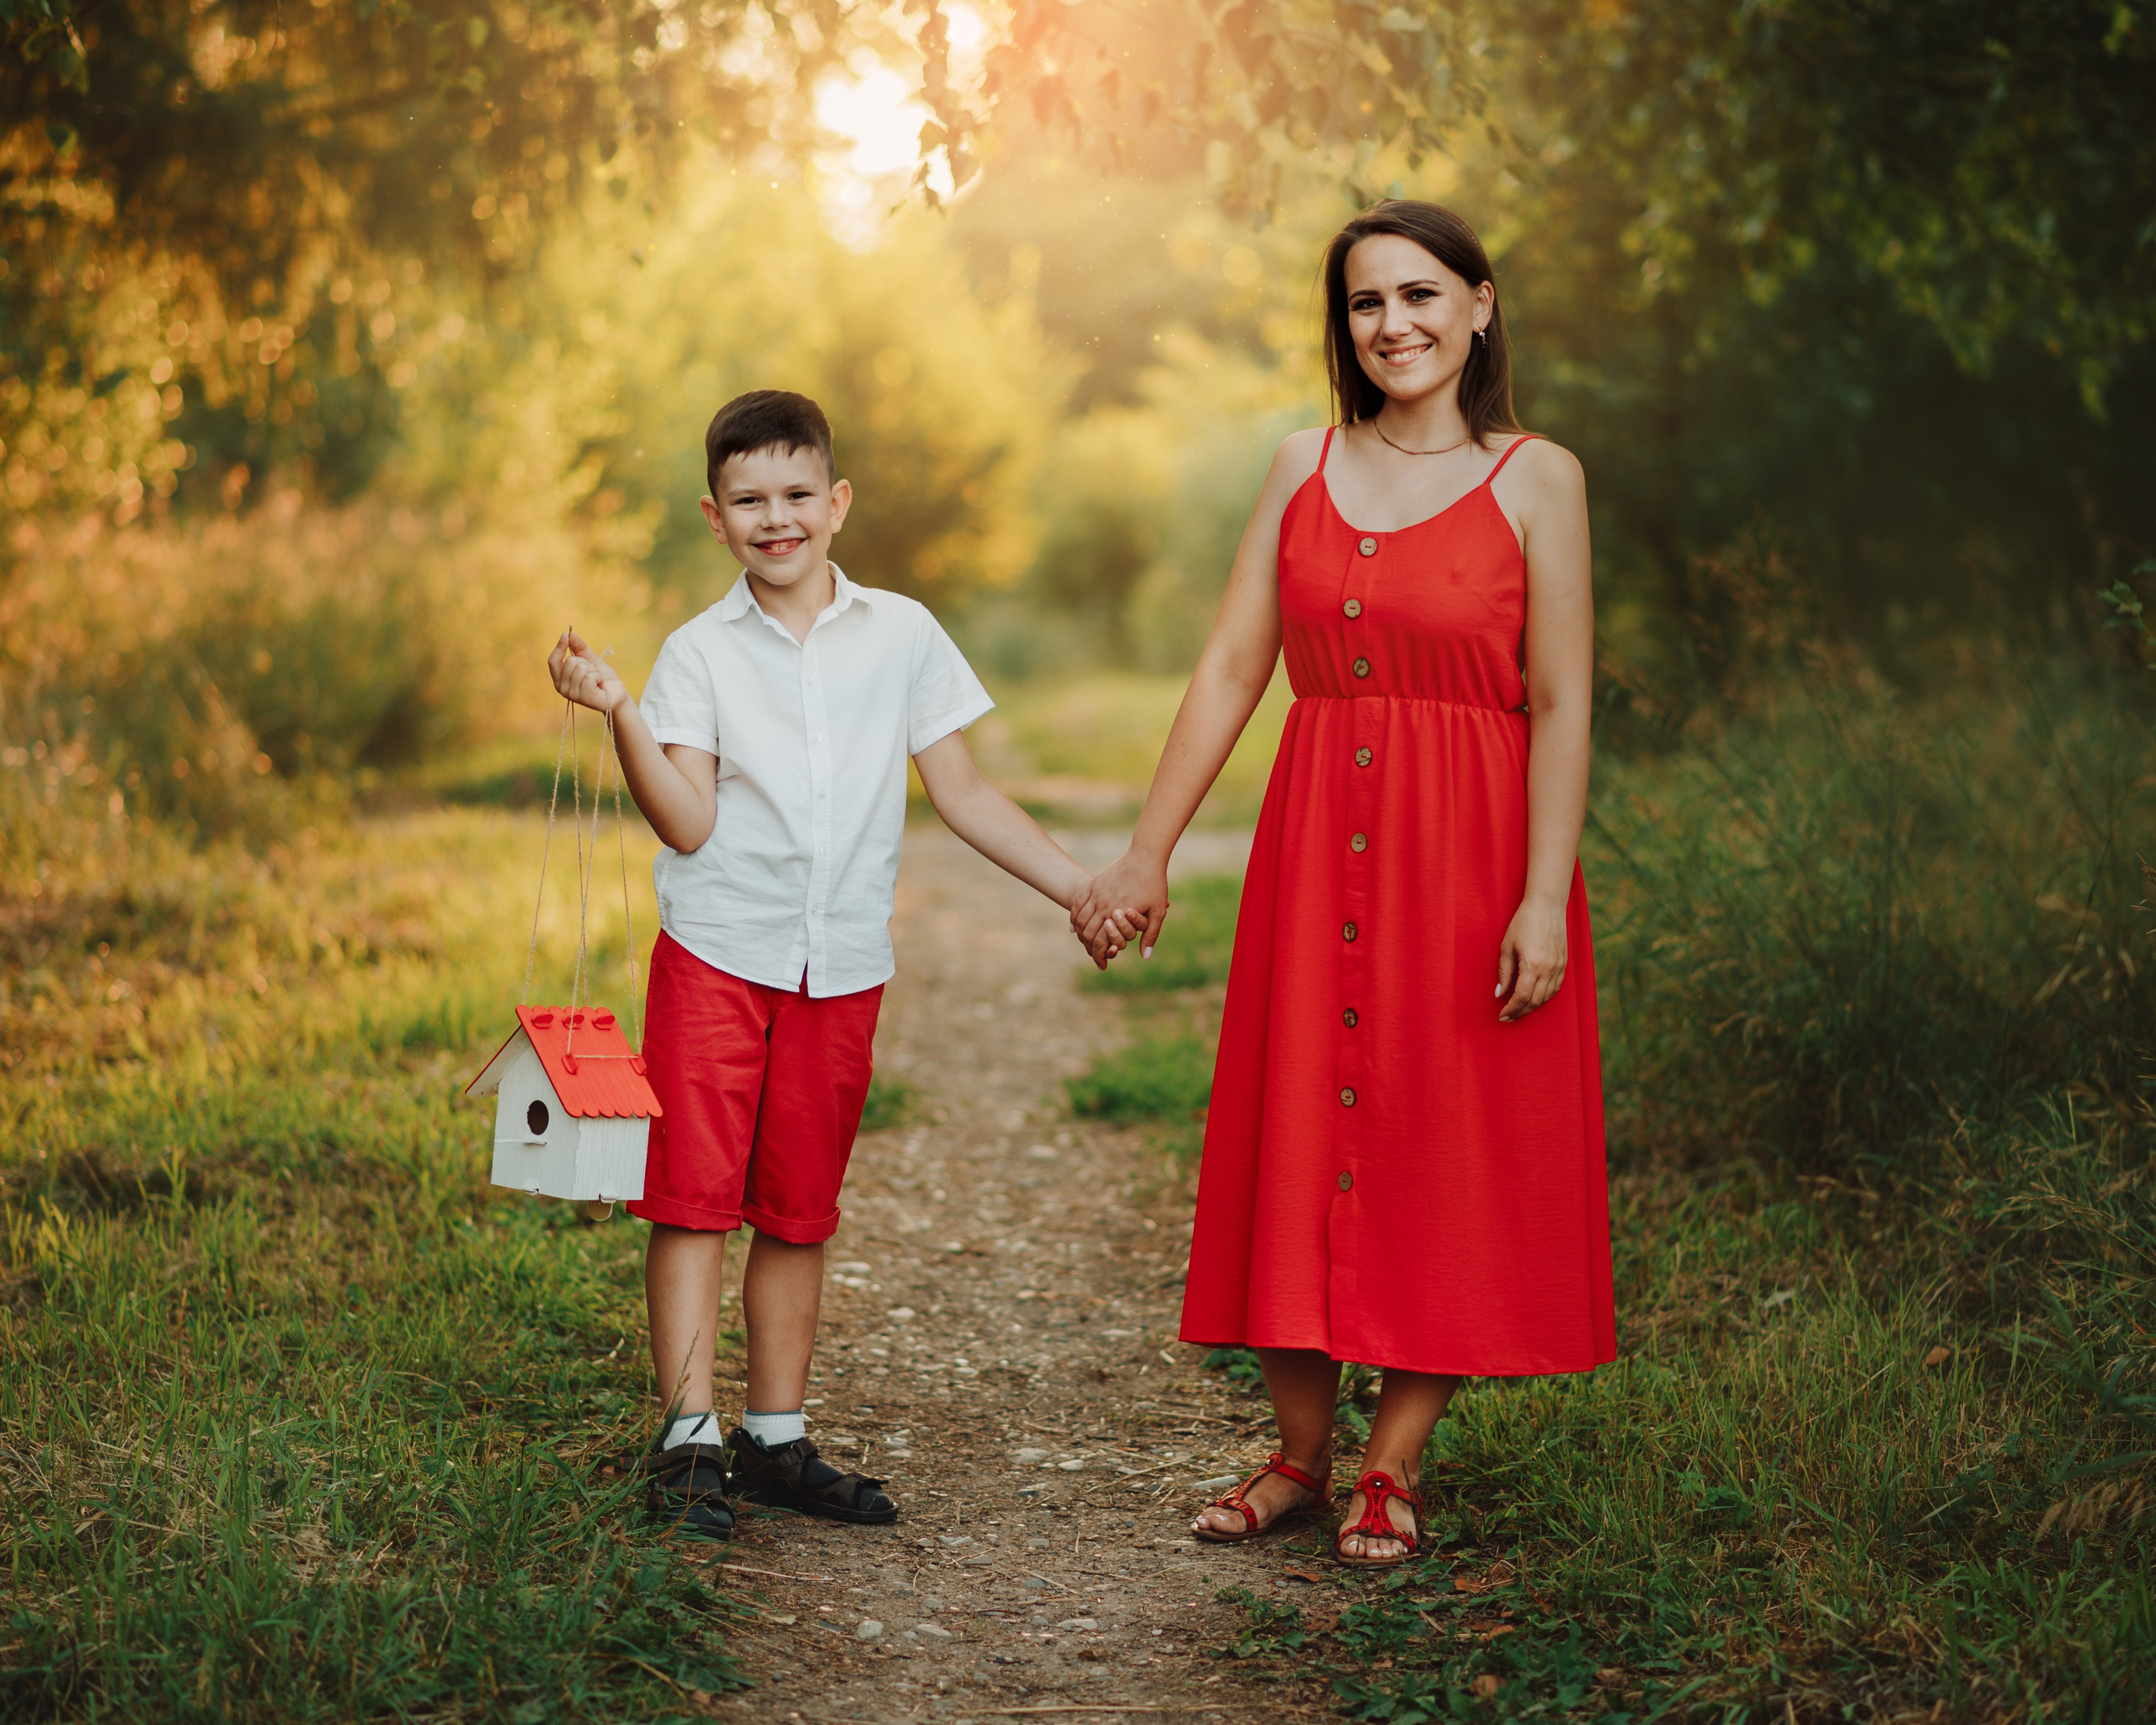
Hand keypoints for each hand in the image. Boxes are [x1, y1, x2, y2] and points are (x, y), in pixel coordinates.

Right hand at [549, 628, 626, 713]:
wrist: (617, 695)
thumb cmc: (602, 679)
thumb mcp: (590, 661)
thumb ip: (579, 649)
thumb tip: (570, 634)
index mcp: (560, 680)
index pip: (553, 661)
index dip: (558, 647)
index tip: (565, 634)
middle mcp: (562, 689)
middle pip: (570, 661)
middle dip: (586, 663)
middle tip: (593, 673)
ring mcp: (572, 695)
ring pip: (581, 668)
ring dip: (594, 671)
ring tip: (597, 680)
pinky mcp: (584, 698)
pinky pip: (589, 677)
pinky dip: (598, 677)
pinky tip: (600, 685)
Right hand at [1071, 849, 1170, 960]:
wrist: (1145, 856)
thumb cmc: (1154, 884)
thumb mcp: (1157, 911)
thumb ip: (1150, 935)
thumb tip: (1145, 956)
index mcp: (1117, 914)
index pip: (1100, 942)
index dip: (1099, 956)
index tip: (1102, 965)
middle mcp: (1103, 905)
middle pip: (1087, 933)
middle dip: (1089, 948)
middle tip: (1093, 956)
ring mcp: (1096, 893)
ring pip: (1079, 919)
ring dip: (1080, 934)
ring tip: (1085, 943)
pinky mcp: (1093, 884)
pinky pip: (1077, 903)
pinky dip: (1073, 917)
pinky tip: (1074, 926)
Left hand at [1496, 898, 1567, 1020]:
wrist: (1547, 906)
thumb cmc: (1523, 923)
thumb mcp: (1507, 946)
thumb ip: (1504, 972)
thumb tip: (1499, 994)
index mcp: (1533, 965)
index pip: (1522, 997)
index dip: (1511, 1009)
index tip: (1502, 1016)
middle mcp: (1549, 969)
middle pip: (1535, 1001)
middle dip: (1521, 1012)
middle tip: (1508, 1017)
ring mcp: (1559, 967)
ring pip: (1547, 997)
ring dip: (1533, 1007)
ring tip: (1519, 1011)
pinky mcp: (1564, 964)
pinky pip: (1556, 988)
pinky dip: (1545, 997)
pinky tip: (1535, 999)